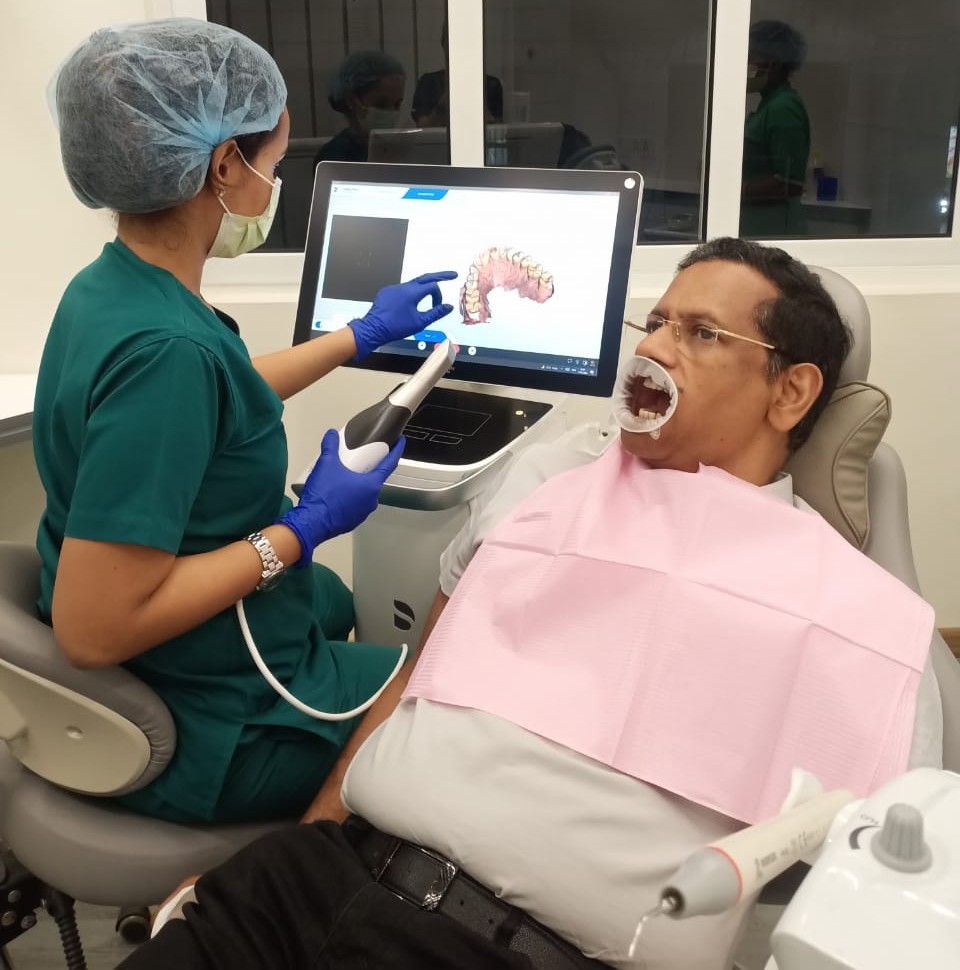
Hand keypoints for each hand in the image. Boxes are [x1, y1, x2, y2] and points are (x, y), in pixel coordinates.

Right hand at [278, 430, 403, 565]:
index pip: (390, 464)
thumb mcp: (326, 464)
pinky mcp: (353, 521)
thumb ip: (330, 446)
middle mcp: (372, 499)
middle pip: (376, 479)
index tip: (401, 441)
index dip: (397, 450)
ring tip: (346, 475)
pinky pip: (356, 505)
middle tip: (362, 457)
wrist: (312, 522)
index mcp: (371, 485)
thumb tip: (331, 434)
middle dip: (370, 468)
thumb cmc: (324, 494)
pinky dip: (351, 497)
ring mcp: (363, 512)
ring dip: (359, 484)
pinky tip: (339, 492)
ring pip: (365, 493)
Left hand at [349, 270, 456, 358]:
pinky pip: (401, 290)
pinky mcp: (386, 292)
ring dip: (422, 290)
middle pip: (425, 278)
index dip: (438, 296)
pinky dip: (409, 294)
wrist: (373, 329)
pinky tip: (408, 304)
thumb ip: (436, 313)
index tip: (438, 306)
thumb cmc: (395, 327)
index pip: (432, 286)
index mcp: (412, 292)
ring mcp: (393, 288)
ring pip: (412, 285)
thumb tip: (449, 307)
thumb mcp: (419, 323)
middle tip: (452, 275)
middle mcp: (402, 287)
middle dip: (439, 276)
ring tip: (429, 295)